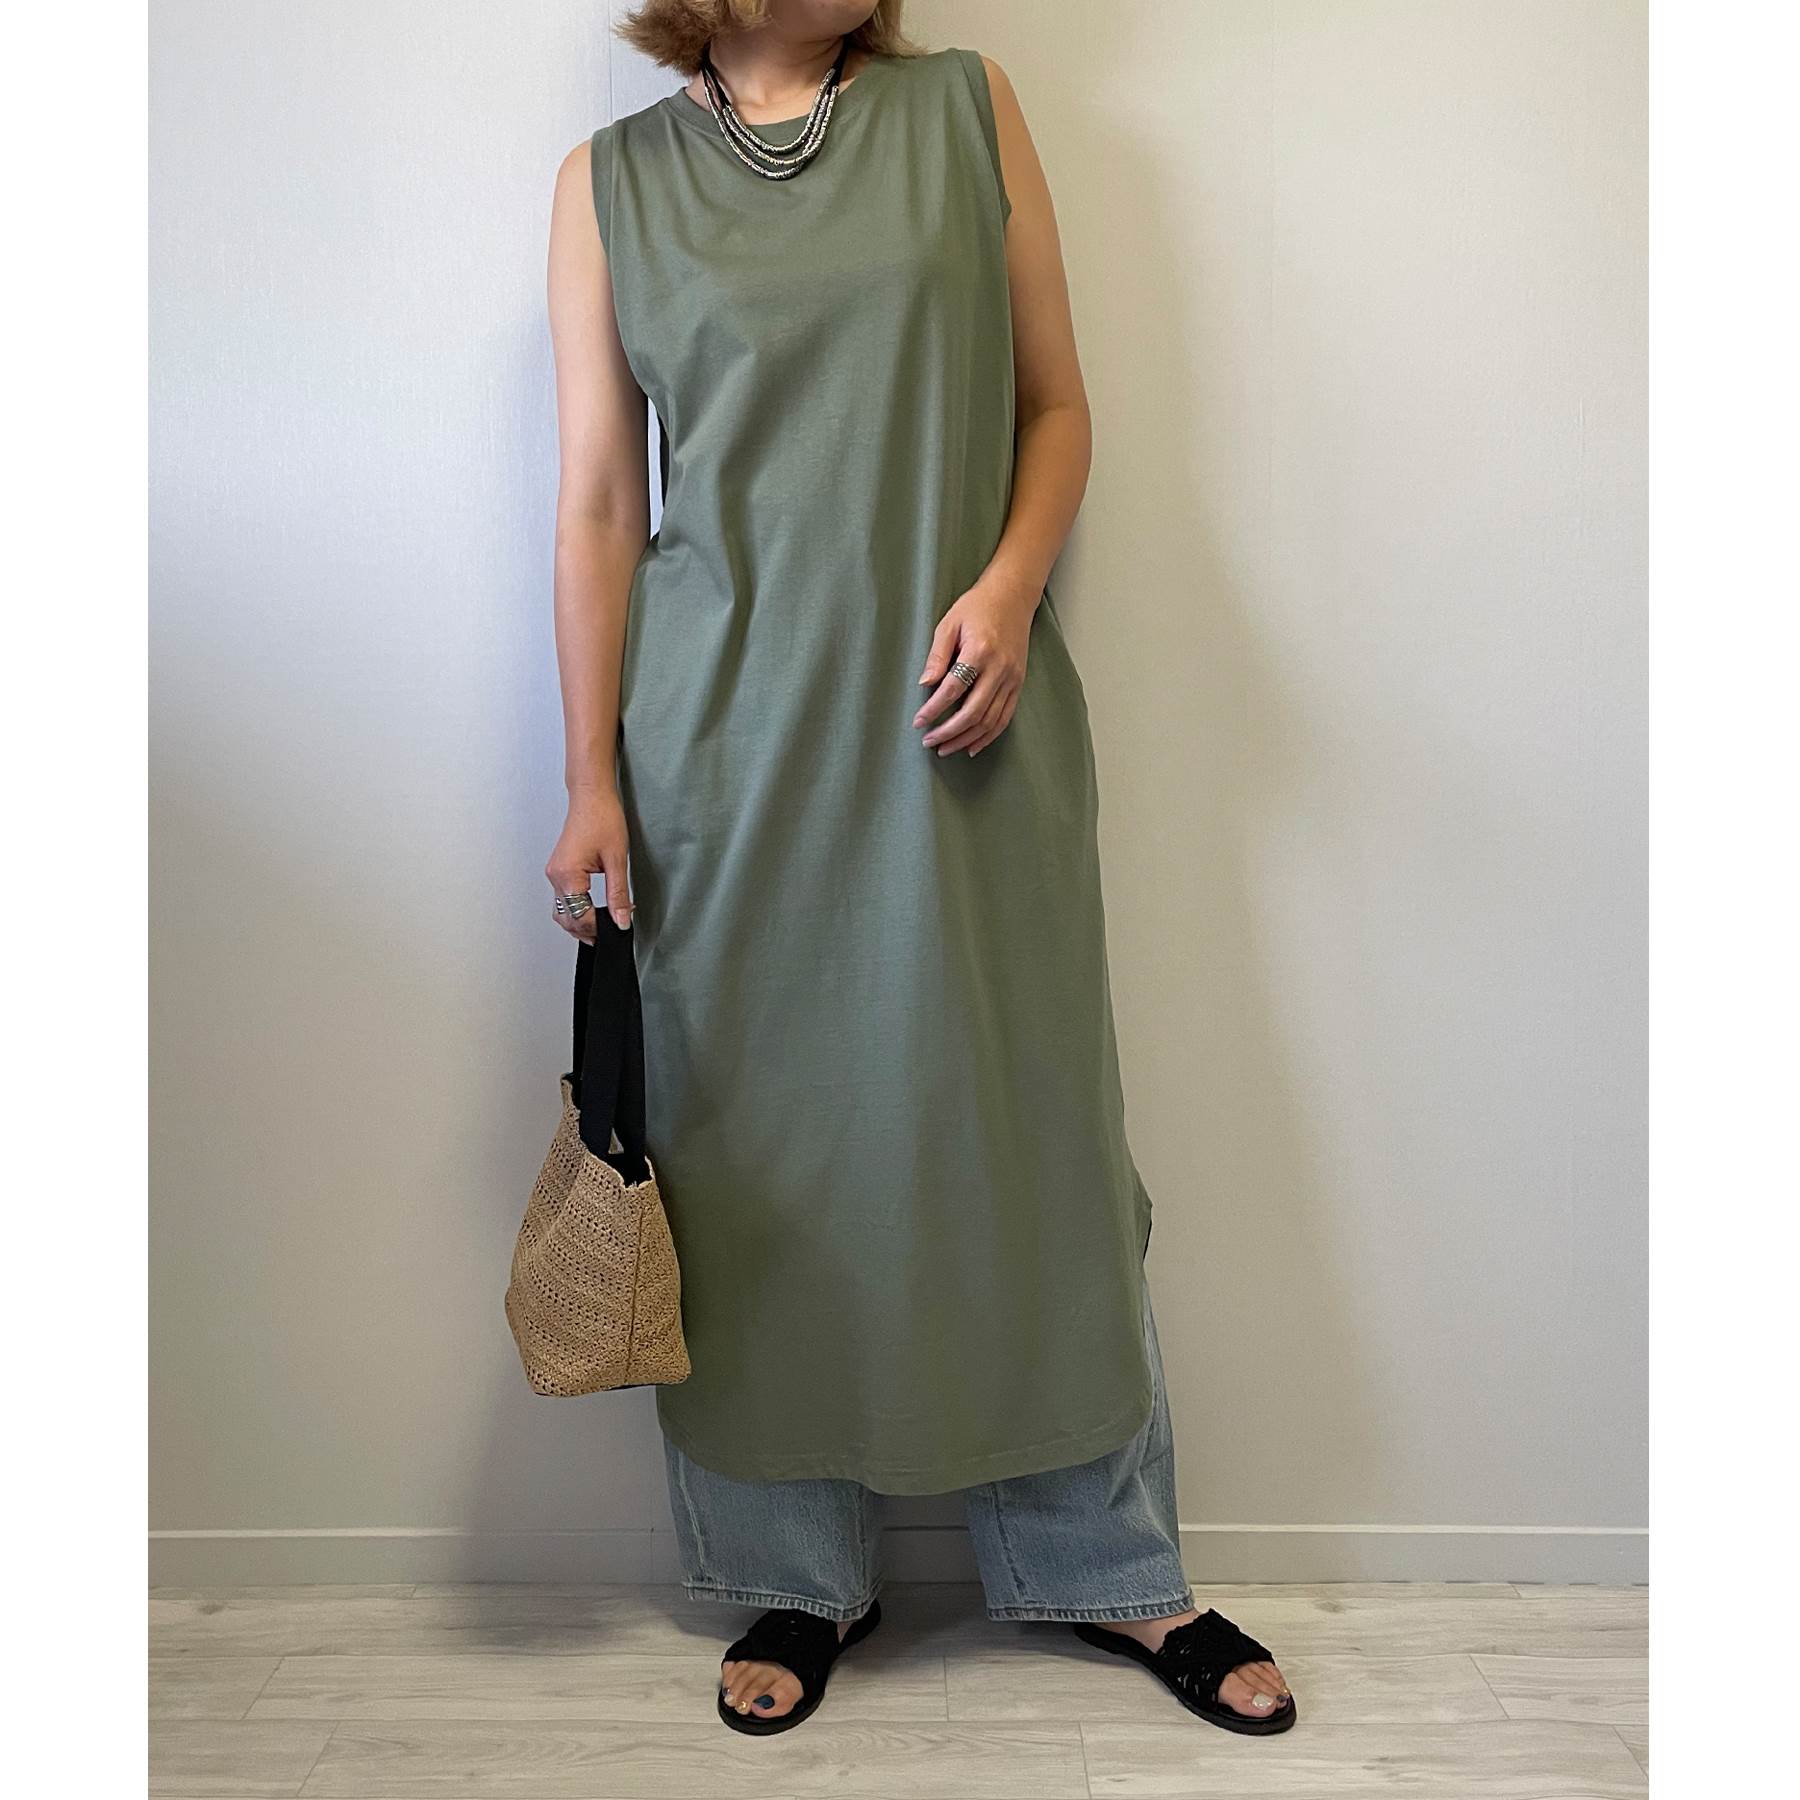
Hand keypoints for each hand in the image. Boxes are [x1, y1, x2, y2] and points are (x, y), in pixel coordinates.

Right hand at [546, 785, 632, 939]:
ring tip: (603, 925)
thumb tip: (622, 920)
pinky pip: (564, 898)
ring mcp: (555, 872)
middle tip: (611, 932)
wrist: (592, 796)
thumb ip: (618, 895)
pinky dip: (576, 909)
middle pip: (567, 918)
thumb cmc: (602, 818)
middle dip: (587, 930)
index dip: (600, 927)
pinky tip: (592, 911)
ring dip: (580, 921)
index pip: (580, 916)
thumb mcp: (617, 860)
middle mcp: (556, 875)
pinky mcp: (559, 869)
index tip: (618, 928)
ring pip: (562, 910)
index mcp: (568, 874)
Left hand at [913, 578, 1036, 755]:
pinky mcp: (1018, 683)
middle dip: (948, 732)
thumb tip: (924, 684)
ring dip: (966, 739)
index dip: (933, 709)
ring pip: (990, 720)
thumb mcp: (949, 623)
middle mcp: (1000, 668)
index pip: (953, 689)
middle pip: (973, 712)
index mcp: (980, 651)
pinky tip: (972, 746)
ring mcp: (1012, 678)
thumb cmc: (977, 606)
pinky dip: (988, 736)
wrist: (1012, 596)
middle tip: (928, 741)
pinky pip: (1005, 717)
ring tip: (945, 748)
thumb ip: (937, 655)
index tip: (918, 721)